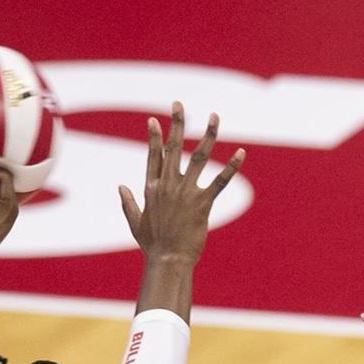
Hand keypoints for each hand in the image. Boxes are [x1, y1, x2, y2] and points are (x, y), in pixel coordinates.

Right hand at [119, 102, 245, 262]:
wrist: (167, 260)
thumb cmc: (152, 245)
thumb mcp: (135, 221)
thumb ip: (128, 202)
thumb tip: (121, 187)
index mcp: (151, 188)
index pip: (153, 156)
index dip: (155, 137)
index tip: (155, 120)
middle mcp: (167, 185)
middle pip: (173, 147)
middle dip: (176, 123)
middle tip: (178, 103)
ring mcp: (185, 192)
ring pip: (199, 157)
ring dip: (208, 135)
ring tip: (215, 117)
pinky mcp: (202, 203)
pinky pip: (220, 181)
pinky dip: (232, 167)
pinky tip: (242, 153)